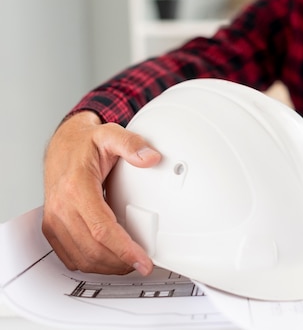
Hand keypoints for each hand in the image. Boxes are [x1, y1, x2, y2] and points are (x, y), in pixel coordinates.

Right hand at [42, 111, 160, 274]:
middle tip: (143, 264)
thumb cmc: (85, 144)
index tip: (143, 261)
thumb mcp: (110, 135)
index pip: (102, 229)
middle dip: (120, 263)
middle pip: (92, 249)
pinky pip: (70, 256)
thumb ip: (131, 144)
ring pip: (81, 258)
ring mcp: (54, 219)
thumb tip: (150, 157)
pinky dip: (91, 264)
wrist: (62, 145)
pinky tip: (109, 260)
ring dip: (107, 267)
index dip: (124, 250)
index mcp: (76, 188)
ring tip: (130, 264)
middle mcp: (61, 207)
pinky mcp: (52, 227)